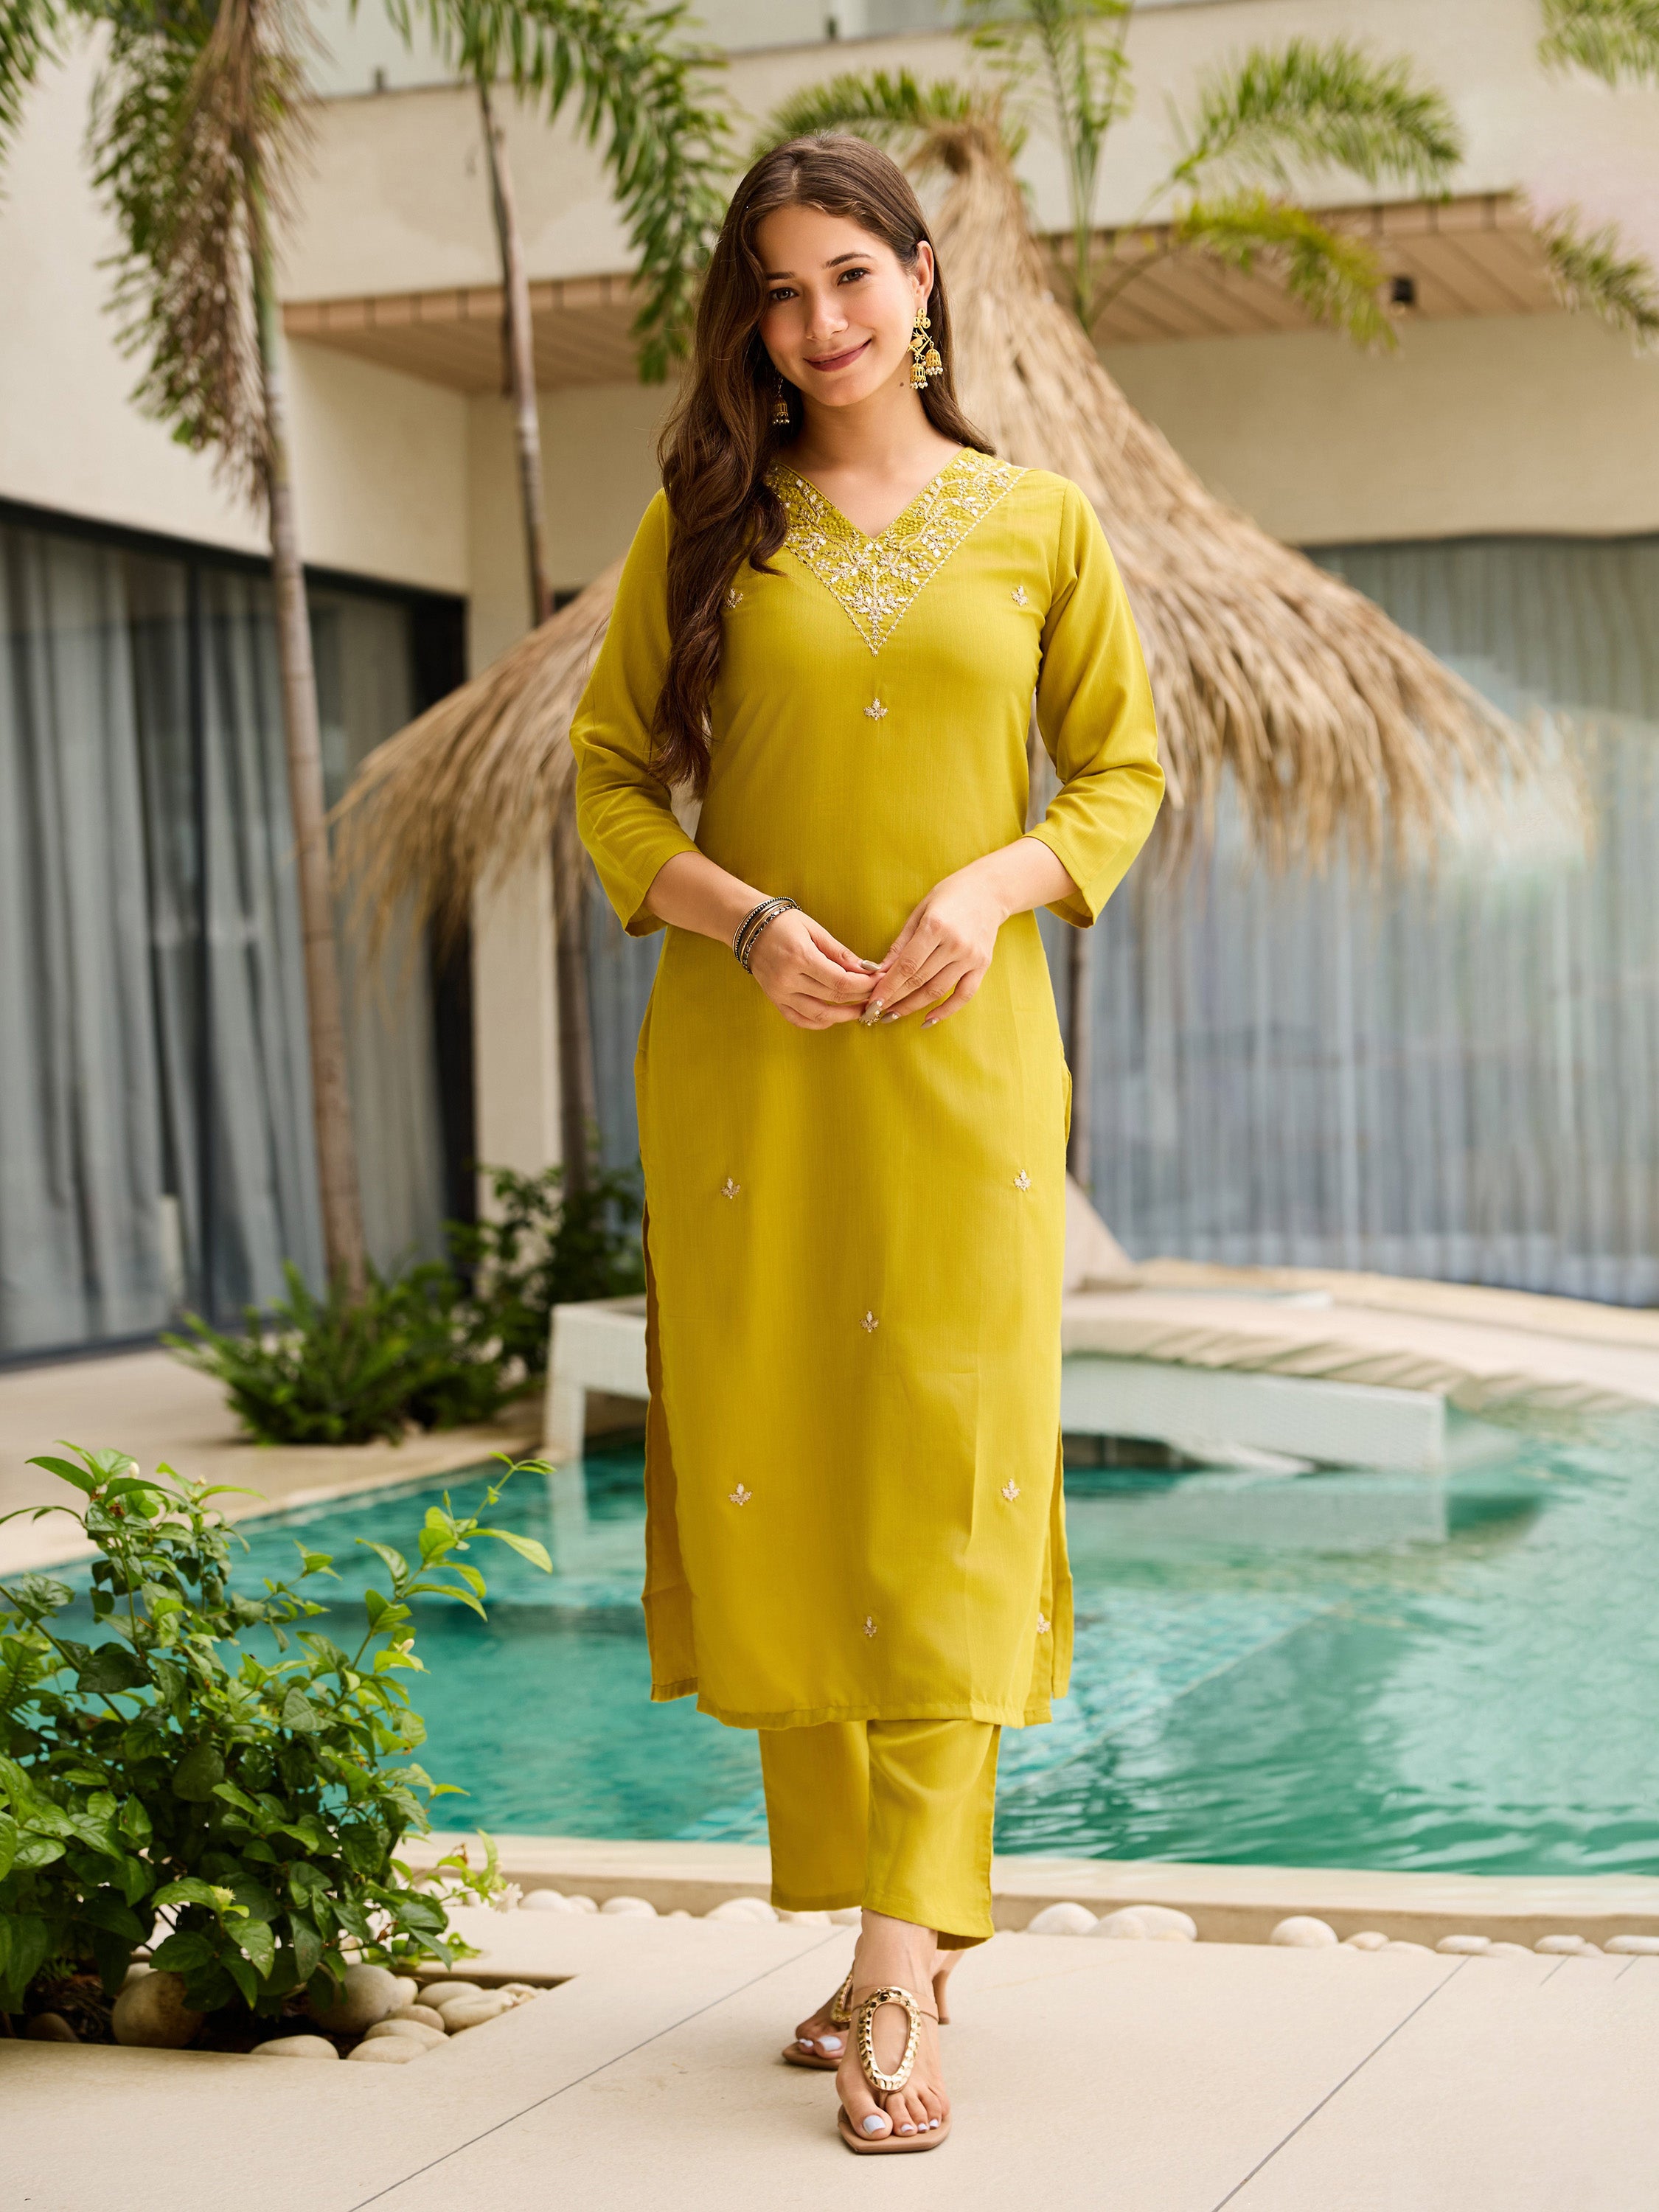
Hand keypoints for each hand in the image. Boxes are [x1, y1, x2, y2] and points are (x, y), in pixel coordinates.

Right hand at [748, 909, 879, 1028]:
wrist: (747, 926)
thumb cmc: (783, 922)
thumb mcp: (814, 930)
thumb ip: (840, 953)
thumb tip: (867, 969)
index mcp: (800, 957)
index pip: (841, 980)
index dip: (865, 984)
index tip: (880, 981)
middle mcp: (788, 979)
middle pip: (833, 998)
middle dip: (861, 997)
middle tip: (877, 994)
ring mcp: (779, 993)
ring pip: (819, 1015)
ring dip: (844, 1016)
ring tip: (862, 1010)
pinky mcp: (774, 999)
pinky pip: (799, 1020)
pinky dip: (819, 1023)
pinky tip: (835, 1017)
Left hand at [863, 861, 1009, 1027]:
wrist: (989, 890)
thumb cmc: (949, 897)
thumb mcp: (919, 912)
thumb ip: (900, 943)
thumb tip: (879, 971)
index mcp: (935, 927)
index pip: (907, 965)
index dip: (888, 986)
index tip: (872, 1001)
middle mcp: (955, 944)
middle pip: (919, 981)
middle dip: (895, 999)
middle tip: (876, 1011)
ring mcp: (971, 957)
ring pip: (938, 990)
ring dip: (913, 1007)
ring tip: (894, 1015)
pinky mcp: (983, 965)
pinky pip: (964, 995)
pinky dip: (946, 1010)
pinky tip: (927, 1020)